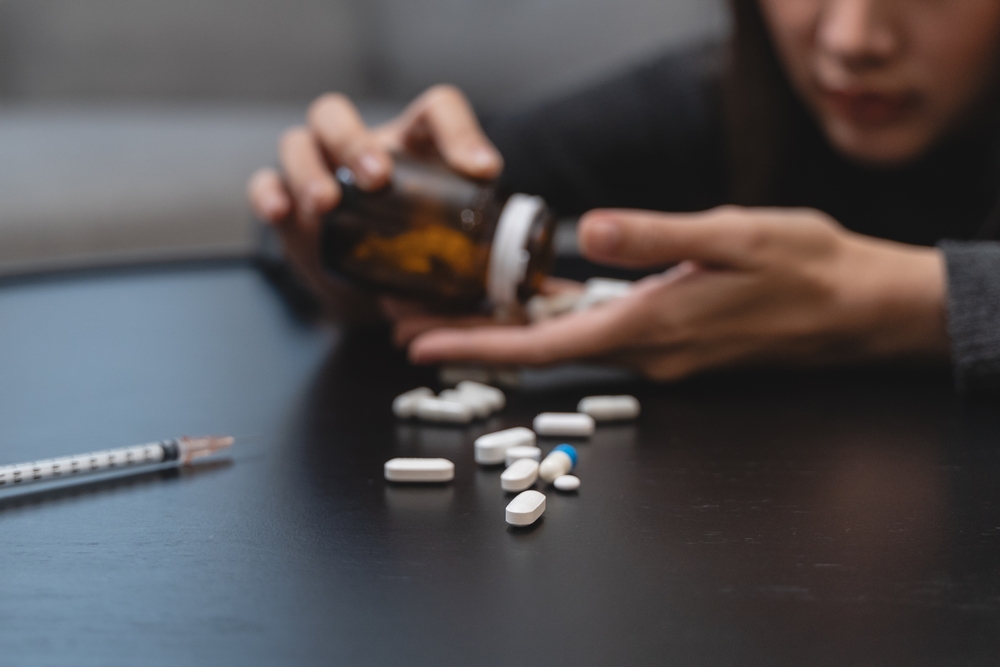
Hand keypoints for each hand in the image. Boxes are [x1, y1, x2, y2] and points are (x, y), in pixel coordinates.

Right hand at [246, 85, 502, 320]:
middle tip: (377, 178)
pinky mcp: (285, 200)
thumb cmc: (416, 251)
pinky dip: (268, 195)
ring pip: (296, 143)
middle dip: (354, 143)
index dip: (461, 134)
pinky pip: (265, 184)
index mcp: (413, 145)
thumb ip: (471, 262)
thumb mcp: (448, 251)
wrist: (370, 285)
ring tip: (326, 203)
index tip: (483, 171)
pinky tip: (282, 213)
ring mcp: (315, 169)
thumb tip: (512, 299)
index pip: (437, 111)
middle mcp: (359, 146)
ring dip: (309, 169)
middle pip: (338, 114)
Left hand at [405, 206, 949, 379]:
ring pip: (564, 342)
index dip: (473, 348)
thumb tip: (586, 232)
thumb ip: (655, 237)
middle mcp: (645, 350)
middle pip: (539, 351)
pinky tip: (530, 297)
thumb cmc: (805, 268)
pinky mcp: (671, 338)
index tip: (418, 347)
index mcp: (647, 326)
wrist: (858, 307)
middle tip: (409, 318)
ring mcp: (658, 350)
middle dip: (472, 339)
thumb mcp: (733, 237)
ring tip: (450, 303)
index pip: (539, 348)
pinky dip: (554, 318)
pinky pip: (597, 331)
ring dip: (506, 328)